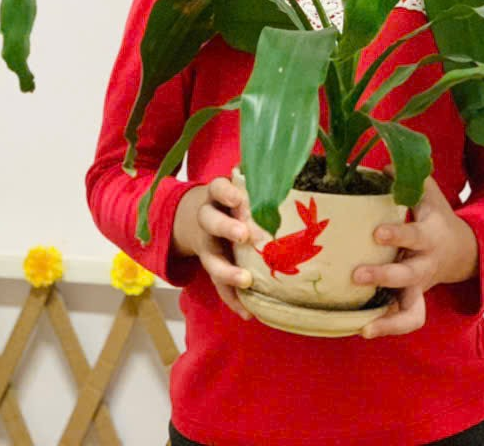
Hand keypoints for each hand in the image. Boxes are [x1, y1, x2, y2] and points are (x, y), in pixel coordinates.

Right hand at [171, 177, 253, 319]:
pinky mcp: (210, 266)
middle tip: (244, 235)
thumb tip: (293, 171)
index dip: (228, 193)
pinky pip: (217, 286)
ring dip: (227, 270)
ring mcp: (206, 245)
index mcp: (216, 195)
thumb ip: (257, 184)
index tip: (240, 198)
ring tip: (246, 280)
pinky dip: (232, 299)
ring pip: (210, 258)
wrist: (191, 219)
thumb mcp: (235, 187)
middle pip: (210, 221)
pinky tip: (247, 313)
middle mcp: (207, 218)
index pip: (218, 188)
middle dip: (226, 228)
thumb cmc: (229, 201)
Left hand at [352, 174, 478, 338]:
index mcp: (430, 236)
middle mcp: (426, 265)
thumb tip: (383, 164)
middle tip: (357, 274)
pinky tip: (362, 329)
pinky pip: (405, 321)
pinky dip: (387, 329)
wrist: (463, 252)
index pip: (414, 235)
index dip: (398, 235)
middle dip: (384, 276)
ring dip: (389, 320)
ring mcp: (421, 288)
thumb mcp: (429, 196)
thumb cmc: (436, 220)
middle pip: (409, 275)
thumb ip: (409, 180)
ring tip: (364, 326)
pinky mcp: (414, 302)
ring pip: (414, 312)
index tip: (377, 233)